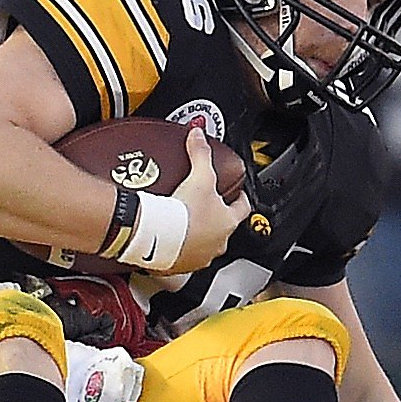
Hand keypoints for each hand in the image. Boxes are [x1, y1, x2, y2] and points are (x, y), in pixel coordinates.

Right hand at [165, 127, 249, 274]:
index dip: (240, 197)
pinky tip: (166, 241)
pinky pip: (181, 258)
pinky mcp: (178, 267)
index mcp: (227, 222)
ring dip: (196, 237)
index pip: (242, 208)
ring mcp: (199, 258)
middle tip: (203, 207)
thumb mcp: (199, 177)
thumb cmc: (183, 214)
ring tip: (182, 225)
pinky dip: (176, 250)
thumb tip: (199, 134)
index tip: (236, 191)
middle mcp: (217, 243)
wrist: (158, 238)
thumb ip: (201, 153)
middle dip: (215, 219)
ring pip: (203, 246)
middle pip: (222, 228)